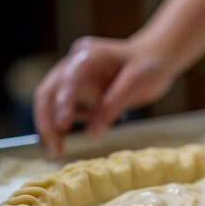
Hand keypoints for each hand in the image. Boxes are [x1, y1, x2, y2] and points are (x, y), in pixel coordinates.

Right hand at [34, 36, 176, 155]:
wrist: (156, 58)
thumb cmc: (149, 65)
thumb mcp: (136, 83)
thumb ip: (113, 105)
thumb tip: (92, 133)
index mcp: (88, 56)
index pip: (68, 80)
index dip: (63, 104)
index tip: (63, 126)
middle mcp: (75, 64)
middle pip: (48, 92)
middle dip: (47, 120)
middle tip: (55, 149)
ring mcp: (75, 78)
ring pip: (52, 103)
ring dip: (51, 126)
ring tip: (57, 150)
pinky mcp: (80, 92)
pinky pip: (66, 110)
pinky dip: (64, 125)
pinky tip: (72, 139)